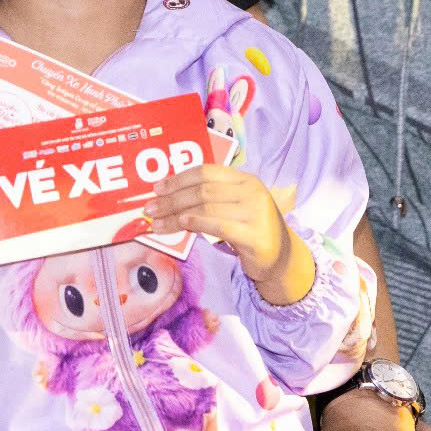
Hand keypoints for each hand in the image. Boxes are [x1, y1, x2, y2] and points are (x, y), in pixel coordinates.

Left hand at [146, 165, 305, 299]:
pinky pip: (217, 225)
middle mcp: (252, 191)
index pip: (206, 171)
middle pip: (203, 190)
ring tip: (156, 222)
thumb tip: (168, 198)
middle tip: (150, 208)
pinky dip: (195, 223)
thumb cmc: (250, 230)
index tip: (157, 188)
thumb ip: (210, 199)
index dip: (178, 179)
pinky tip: (180, 225)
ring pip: (206, 208)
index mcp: (246, 179)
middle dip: (171, 199)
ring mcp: (255, 213)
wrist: (281, 258)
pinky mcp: (254, 235)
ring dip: (176, 215)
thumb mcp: (234, 207)